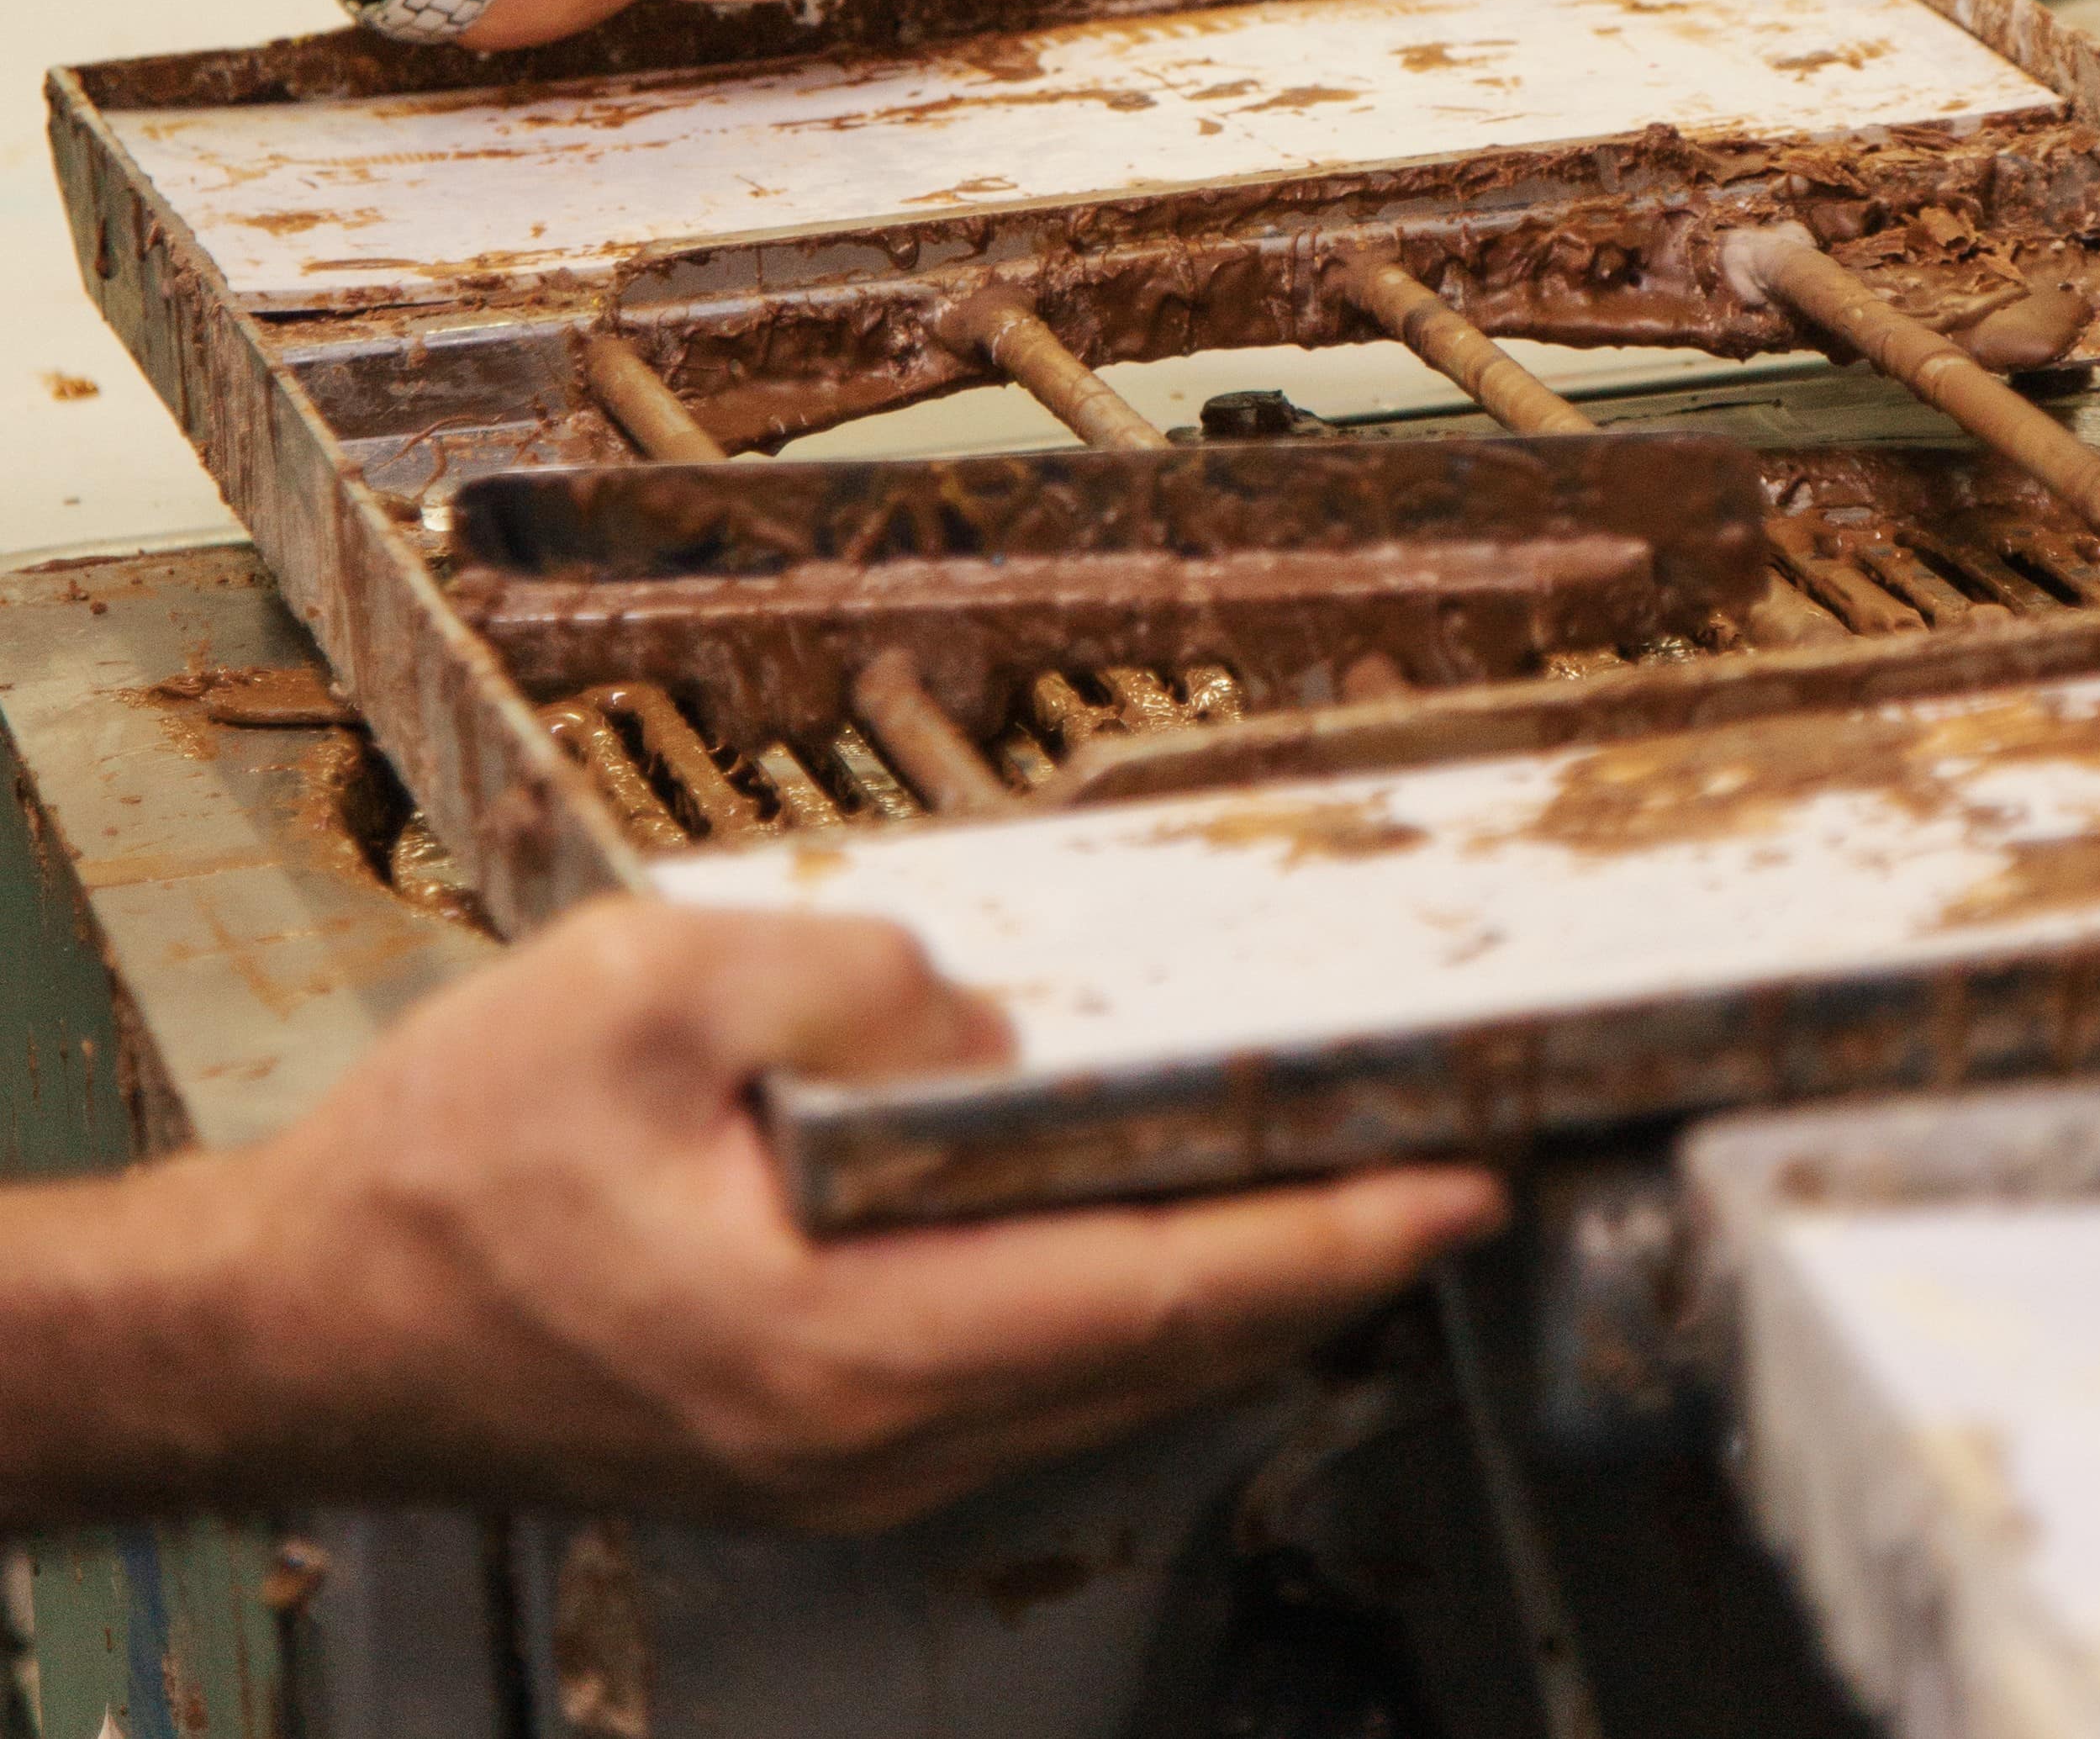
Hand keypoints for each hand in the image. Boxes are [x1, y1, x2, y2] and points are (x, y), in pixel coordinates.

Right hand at [118, 902, 1501, 1528]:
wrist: (302, 1322)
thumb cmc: (446, 1169)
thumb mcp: (650, 987)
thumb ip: (855, 978)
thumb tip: (989, 1021)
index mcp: (844, 1342)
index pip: (1157, 1292)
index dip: (1329, 1237)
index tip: (1456, 1188)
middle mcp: (869, 1437)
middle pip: (1162, 1353)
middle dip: (1330, 1262)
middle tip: (1459, 1172)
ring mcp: (846, 1459)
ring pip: (1104, 1379)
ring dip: (1244, 1289)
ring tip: (1359, 1197)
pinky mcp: (818, 1438)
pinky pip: (1029, 1379)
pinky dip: (1138, 1307)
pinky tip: (1179, 1245)